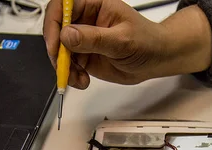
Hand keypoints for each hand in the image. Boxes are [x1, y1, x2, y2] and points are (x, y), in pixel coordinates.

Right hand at [43, 0, 211, 88]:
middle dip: (56, 50)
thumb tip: (68, 35)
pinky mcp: (84, 56)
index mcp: (94, 5)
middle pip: (56, 29)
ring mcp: (83, 39)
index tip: (56, 42)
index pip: (63, 6)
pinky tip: (82, 80)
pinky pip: (68, 65)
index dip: (54, 22)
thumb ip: (94, 38)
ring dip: (64, 67)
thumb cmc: (147, 41)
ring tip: (78, 78)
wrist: (156, 59)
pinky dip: (70, 75)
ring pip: (59, 50)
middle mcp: (85, 20)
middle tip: (63, 65)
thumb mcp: (123, 40)